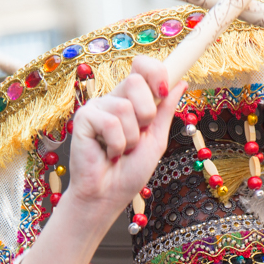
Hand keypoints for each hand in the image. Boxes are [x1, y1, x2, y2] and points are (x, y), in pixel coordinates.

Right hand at [66, 56, 186, 216]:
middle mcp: (113, 99)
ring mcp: (97, 108)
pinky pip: (110, 123)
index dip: (155, 71)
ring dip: (131, 138)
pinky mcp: (83, 119)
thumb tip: (181, 83)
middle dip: (146, 113)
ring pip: (125, 107)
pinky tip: (108, 153)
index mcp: (131, 100)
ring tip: (121, 151)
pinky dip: (116, 144)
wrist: (108, 195)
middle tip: (138, 136)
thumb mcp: (156, 139)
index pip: (141, 67)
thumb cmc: (129, 172)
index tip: (164, 89)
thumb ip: (166, 111)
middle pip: (136, 80)